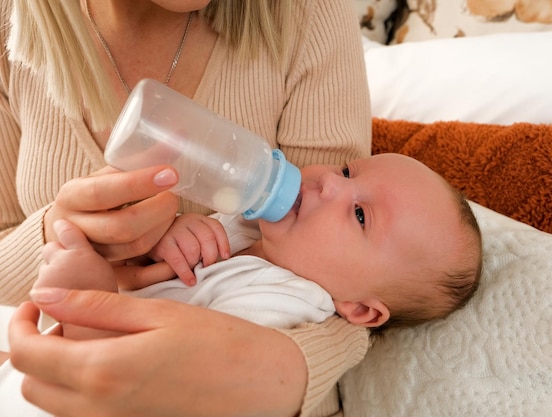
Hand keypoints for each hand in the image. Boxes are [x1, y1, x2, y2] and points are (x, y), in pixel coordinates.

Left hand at [9, 289, 305, 416]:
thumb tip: (47, 295)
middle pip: (31, 384)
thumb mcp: (157, 313)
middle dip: (33, 348)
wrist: (260, 384)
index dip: (19, 324)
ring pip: (51, 403)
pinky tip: (108, 362)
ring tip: (87, 339)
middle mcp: (98, 406)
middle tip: (62, 319)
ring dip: (53, 370)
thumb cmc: (218, 342)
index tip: (36, 304)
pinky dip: (76, 389)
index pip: (26, 353)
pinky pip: (79, 414)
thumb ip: (97, 306)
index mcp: (103, 368)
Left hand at [37, 219, 115, 291]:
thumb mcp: (106, 269)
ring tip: (70, 286)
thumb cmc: (103, 294)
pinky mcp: (37, 290)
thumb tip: (79, 237)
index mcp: (81, 254)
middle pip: (50, 248)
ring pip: (45, 267)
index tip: (61, 223)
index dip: (63, 227)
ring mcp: (47, 276)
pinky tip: (62, 296)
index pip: (66, 231)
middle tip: (72, 268)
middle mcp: (61, 262)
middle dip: (57, 255)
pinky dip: (48, 289)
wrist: (93, 322)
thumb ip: (89, 251)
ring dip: (53, 273)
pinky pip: (40, 283)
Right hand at [44, 165, 178, 261]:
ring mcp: (90, 253)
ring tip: (171, 210)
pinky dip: (161, 248)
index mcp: (72, 195)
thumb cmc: (100, 193)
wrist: (72, 225)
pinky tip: (169, 231)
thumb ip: (140, 158)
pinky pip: (139, 270)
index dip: (139, 184)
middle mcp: (74, 227)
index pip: (103, 192)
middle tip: (174, 196)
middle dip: (157, 211)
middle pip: (121, 227)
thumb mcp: (110, 173)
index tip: (171, 174)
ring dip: (162, 227)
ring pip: (133, 247)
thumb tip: (180, 135)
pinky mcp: (105, 270)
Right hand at [149, 213, 230, 284]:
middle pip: (207, 238)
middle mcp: (188, 221)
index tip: (225, 257)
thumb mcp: (195, 237)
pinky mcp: (163, 243)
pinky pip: (177, 259)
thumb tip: (221, 260)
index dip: (223, 243)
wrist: (154, 239)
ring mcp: (175, 231)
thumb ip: (208, 244)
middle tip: (207, 266)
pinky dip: (185, 272)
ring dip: (195, 262)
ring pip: (193, 248)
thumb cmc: (180, 243)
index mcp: (199, 220)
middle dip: (210, 256)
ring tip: (193, 268)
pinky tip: (190, 280)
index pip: (216, 228)